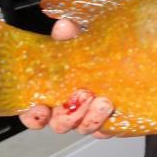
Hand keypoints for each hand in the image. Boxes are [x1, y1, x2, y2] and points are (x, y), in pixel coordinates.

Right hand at [19, 18, 113, 136]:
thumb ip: (69, 33)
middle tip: (82, 95)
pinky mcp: (108, 120)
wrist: (124, 55)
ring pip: (82, 128)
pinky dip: (107, 123)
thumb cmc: (91, 49)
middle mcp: (67, 107)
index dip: (33, 115)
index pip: (33, 112)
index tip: (42, 108)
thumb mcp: (78, 36)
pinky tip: (113, 111)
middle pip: (58, 124)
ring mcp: (87, 115)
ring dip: (90, 118)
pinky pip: (105, 130)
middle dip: (68, 114)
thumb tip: (64, 26)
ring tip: (102, 101)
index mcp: (51, 91)